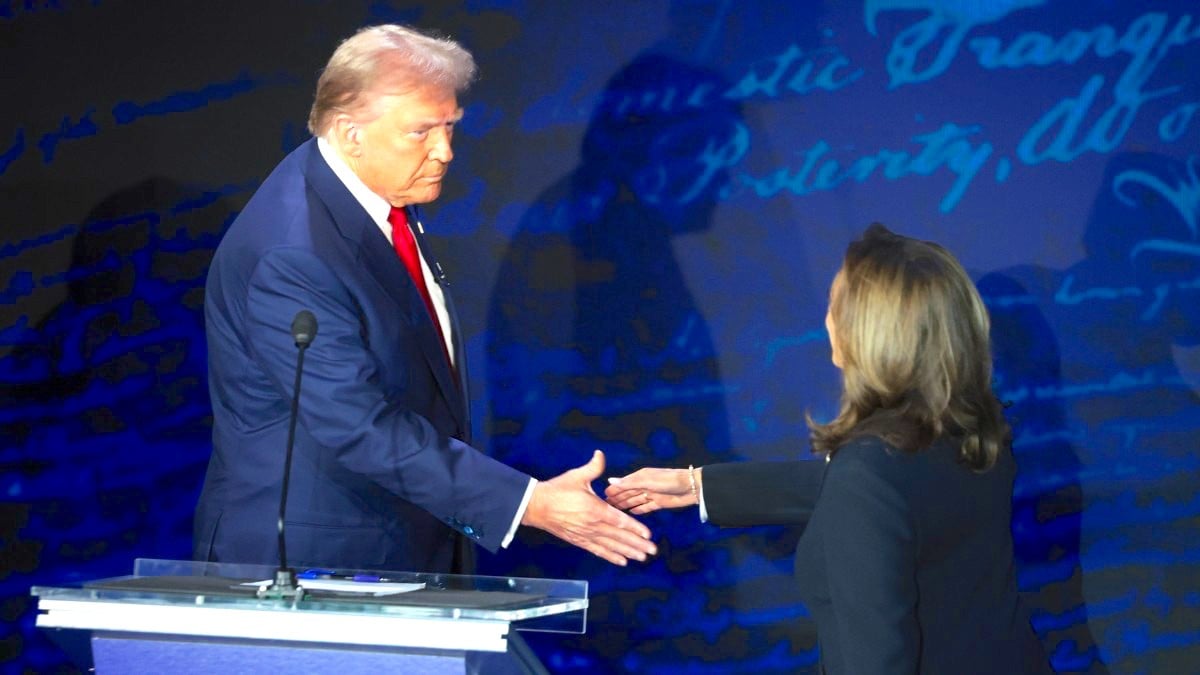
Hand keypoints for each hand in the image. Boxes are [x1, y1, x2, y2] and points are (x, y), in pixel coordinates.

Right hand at [521, 450, 657, 565]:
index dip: (635, 528)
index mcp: (595, 508)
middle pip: (619, 537)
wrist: (536, 506)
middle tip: (652, 551)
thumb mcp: (577, 476)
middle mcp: (593, 524)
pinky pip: (598, 550)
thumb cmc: (557, 490)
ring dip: (627, 552)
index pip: (620, 520)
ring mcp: (586, 534)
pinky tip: (621, 561)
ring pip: (611, 546)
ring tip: (641, 557)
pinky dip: (610, 556)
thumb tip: (601, 454)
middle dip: (637, 544)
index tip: (648, 534)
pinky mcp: (579, 540)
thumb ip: (593, 467)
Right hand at [605, 466, 699, 513]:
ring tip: (614, 513)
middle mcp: (644, 485)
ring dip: (625, 505)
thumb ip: (630, 482)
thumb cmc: (669, 481)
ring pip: (635, 500)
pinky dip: (638, 510)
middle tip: (604, 507)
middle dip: (617, 499)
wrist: (692, 487)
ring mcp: (651, 494)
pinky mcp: (658, 503)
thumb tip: (610, 480)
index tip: (601, 496)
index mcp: (640, 477)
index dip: (613, 490)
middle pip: (627, 493)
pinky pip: (645, 507)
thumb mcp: (648, 480)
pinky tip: (631, 514)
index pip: (623, 484)